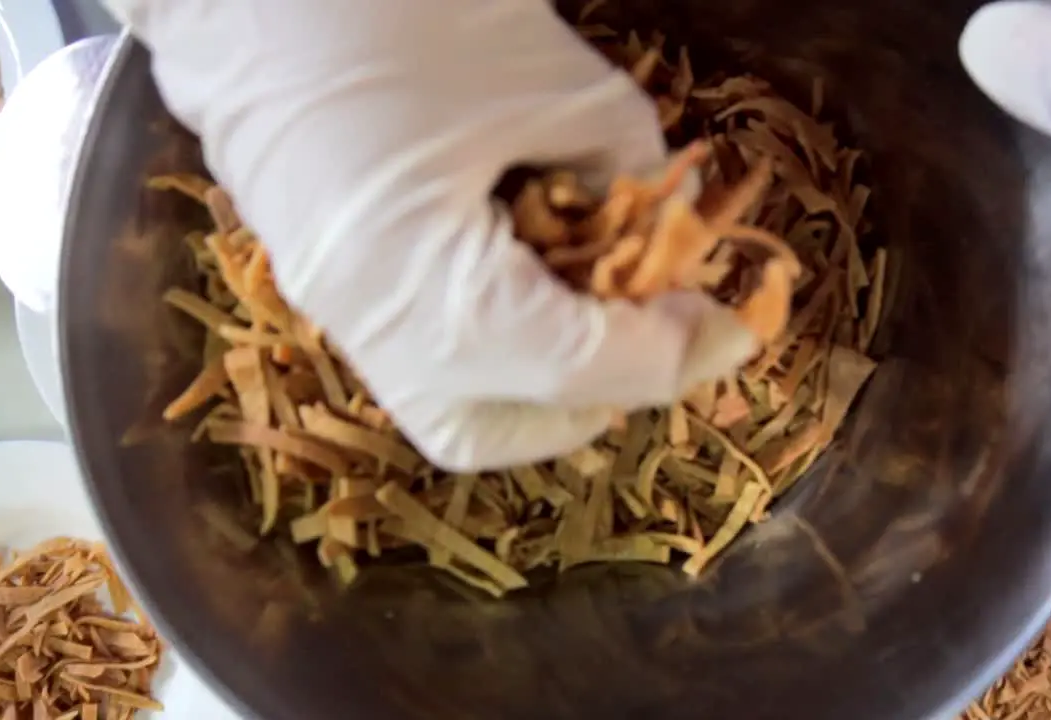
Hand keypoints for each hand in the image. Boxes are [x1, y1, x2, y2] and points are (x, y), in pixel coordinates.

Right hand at [104, 0, 756, 470]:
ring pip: (445, 408)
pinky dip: (488, 342)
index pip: (578, 371)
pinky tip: (524, 269)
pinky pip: (415, 354)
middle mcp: (366, 329)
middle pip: (491, 433)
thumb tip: (658, 219)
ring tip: (591, 303)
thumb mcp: (550, 79)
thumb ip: (624, 166)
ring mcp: (330, 310)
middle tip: (647, 324)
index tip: (730, 323)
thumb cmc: (398, 7)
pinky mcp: (320, 279)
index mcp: (425, 287)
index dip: (674, 356)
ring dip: (537, 380)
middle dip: (590, 394)